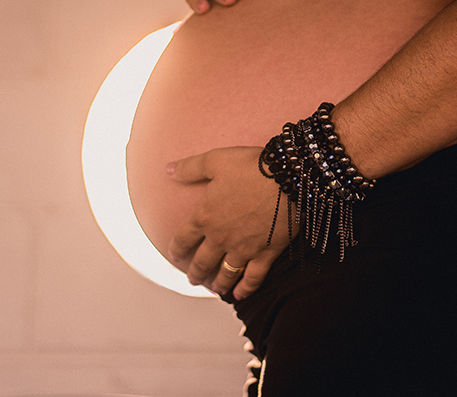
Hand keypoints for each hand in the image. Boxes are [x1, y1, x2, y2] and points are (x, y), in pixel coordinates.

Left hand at [166, 146, 288, 299]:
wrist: (287, 177)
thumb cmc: (251, 166)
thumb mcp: (215, 160)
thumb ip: (190, 168)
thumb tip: (169, 170)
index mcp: (205, 216)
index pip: (183, 239)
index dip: (176, 250)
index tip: (174, 256)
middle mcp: (220, 237)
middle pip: (202, 261)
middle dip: (195, 272)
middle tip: (193, 279)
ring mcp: (243, 248)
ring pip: (226, 273)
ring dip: (218, 283)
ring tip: (215, 289)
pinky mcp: (265, 254)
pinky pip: (253, 278)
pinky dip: (246, 289)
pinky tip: (240, 294)